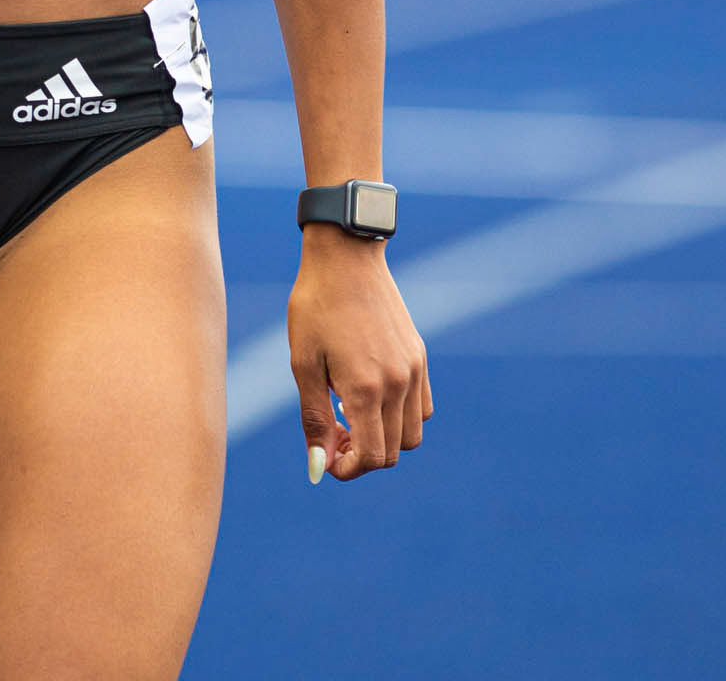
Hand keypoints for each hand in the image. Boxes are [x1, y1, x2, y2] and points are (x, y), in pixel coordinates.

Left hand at [288, 224, 430, 480]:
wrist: (345, 257)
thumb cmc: (315, 307)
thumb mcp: (303, 364)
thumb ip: (315, 419)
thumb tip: (321, 466)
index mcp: (365, 388)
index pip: (371, 457)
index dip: (347, 469)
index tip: (327, 458)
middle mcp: (397, 383)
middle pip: (392, 452)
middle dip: (361, 455)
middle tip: (332, 432)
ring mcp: (413, 370)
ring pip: (412, 434)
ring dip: (384, 438)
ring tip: (349, 411)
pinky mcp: (420, 356)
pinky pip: (422, 407)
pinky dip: (401, 416)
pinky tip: (370, 394)